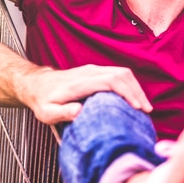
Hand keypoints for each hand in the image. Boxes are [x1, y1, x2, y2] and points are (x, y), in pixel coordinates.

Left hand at [25, 64, 151, 124]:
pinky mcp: (95, 72)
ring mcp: (92, 70)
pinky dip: (129, 85)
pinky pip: (117, 74)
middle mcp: (88, 73)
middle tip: (147, 110)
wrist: (36, 84)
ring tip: (144, 106)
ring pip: (121, 72)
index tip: (137, 107)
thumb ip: (62, 112)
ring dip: (135, 87)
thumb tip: (79, 111)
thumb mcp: (47, 112)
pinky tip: (133, 99)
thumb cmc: (42, 100)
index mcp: (79, 83)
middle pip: (120, 74)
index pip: (110, 81)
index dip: (127, 92)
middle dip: (136, 91)